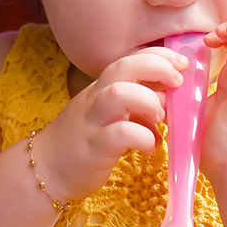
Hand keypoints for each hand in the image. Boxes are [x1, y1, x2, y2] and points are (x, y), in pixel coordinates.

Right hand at [31, 46, 186, 201]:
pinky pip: (119, 134)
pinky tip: (151, 146)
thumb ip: (136, 110)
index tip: (181, 63)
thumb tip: (168, 111)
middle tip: (178, 82)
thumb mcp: (109, 118)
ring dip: (148, 100)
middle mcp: (95, 99)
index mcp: (101, 89)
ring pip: (117, 94)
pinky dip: (143, 136)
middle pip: (123, 68)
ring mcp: (92, 122)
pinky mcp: (92, 148)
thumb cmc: (83, 142)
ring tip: (161, 117)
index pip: (129, 59)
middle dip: (156, 67)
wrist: (45, 170)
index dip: (157, 56)